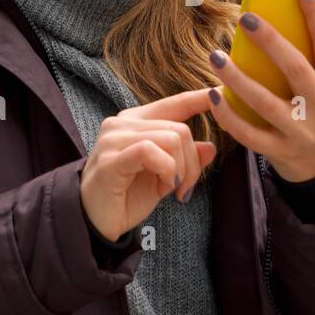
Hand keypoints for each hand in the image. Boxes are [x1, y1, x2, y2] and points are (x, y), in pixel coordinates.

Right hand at [79, 89, 217, 242]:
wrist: (94, 223)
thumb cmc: (127, 197)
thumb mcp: (164, 176)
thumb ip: (184, 158)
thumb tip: (211, 146)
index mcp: (136, 121)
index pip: (174, 103)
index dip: (198, 99)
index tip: (220, 91)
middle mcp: (122, 123)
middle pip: (180, 129)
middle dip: (192, 163)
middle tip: (184, 188)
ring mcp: (114, 139)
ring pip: (170, 139)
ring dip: (179, 170)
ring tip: (168, 189)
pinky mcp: (111, 158)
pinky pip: (151, 152)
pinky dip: (166, 171)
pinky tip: (161, 188)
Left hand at [205, 0, 314, 181]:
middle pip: (296, 70)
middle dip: (271, 41)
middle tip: (246, 18)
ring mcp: (301, 134)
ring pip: (265, 103)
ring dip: (238, 78)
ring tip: (216, 56)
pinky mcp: (280, 153)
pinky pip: (249, 134)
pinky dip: (229, 116)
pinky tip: (213, 95)